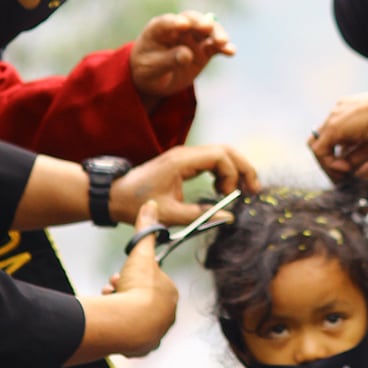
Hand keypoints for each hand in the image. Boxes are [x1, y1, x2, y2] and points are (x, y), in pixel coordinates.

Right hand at [95, 202, 178, 356]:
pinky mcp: (143, 347)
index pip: (150, 281)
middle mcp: (167, 315)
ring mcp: (156, 333)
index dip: (132, 277)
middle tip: (113, 289)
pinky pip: (130, 337)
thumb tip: (152, 205)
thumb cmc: (137, 288)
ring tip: (110, 304)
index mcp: (170, 294)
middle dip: (124, 292)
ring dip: (119, 308)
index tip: (121, 276)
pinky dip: (120, 329)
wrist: (128, 324)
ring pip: (134, 317)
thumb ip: (146, 229)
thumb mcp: (140, 253)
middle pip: (141, 299)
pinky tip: (112, 322)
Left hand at [109, 143, 258, 227]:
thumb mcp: (169, 214)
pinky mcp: (183, 163)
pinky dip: (223, 172)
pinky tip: (222, 189)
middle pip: (226, 150)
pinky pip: (211, 161)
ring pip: (220, 154)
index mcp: (182, 161)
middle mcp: (185, 154)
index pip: (220, 156)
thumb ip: (200, 214)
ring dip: (234, 169)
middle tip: (253, 189)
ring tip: (240, 191)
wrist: (114, 195)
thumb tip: (228, 217)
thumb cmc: (136, 203)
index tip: (229, 196)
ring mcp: (185, 157)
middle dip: (243, 168)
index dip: (232, 174)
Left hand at [130, 11, 234, 106]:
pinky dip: (224, 48)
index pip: (166, 23)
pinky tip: (231, 51)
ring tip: (222, 41)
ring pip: (207, 31)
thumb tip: (187, 55)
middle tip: (207, 26)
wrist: (154, 80)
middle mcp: (178, 29)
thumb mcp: (152, 69)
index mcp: (158, 30)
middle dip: (200, 23)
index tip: (182, 24)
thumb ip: (168, 60)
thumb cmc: (147, 70)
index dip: (174, 22)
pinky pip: (215, 47)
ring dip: (216, 33)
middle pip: (191, 20)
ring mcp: (193, 38)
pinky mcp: (204, 50)